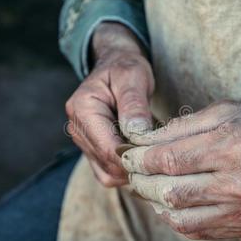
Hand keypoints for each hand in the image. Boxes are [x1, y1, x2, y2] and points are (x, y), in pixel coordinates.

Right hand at [66, 22, 153, 186]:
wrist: (115, 65)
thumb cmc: (125, 68)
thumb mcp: (133, 77)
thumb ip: (134, 105)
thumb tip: (137, 134)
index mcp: (83, 109)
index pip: (107, 148)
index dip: (135, 157)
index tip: (161, 155)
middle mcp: (77, 129)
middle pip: (107, 164)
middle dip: (136, 164)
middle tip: (163, 155)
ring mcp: (83, 142)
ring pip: (108, 174)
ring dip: (132, 170)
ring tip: (154, 154)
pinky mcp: (92, 150)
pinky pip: (108, 173)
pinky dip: (127, 171)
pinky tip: (143, 157)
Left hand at [121, 101, 240, 238]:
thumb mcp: (228, 111)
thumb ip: (183, 126)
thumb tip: (144, 139)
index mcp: (230, 145)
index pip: (166, 159)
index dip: (138, 159)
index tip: (127, 153)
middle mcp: (237, 181)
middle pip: (168, 190)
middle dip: (140, 180)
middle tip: (132, 170)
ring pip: (178, 214)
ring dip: (153, 201)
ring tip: (147, 185)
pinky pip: (197, 230)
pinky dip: (174, 218)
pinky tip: (169, 204)